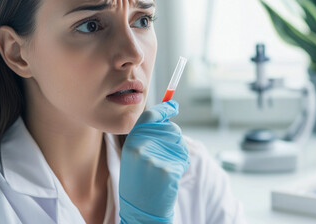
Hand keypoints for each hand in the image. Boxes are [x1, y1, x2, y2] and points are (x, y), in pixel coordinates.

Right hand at [119, 100, 189, 223]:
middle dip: (175, 139)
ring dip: (179, 153)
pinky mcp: (168, 170)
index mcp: (131, 142)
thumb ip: (147, 137)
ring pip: (180, 143)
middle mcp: (141, 148)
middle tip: (166, 156)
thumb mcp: (135, 156)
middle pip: (171, 128)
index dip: (164, 109)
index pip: (150, 116)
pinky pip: (183, 159)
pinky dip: (182, 166)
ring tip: (165, 169)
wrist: (140, 210)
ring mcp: (154, 159)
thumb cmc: (139, 182)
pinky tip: (170, 178)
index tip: (173, 105)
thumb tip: (166, 117)